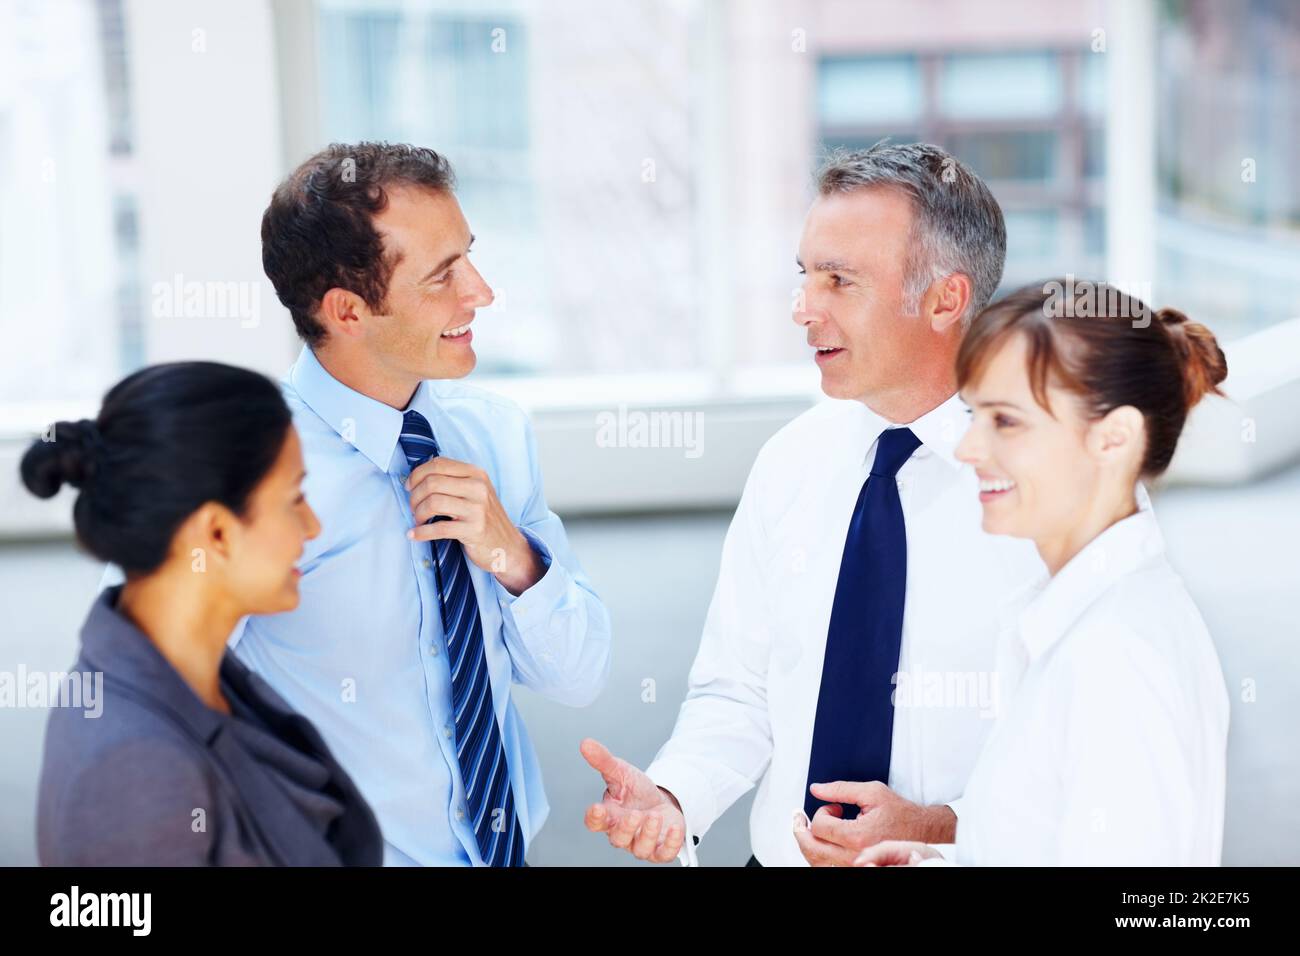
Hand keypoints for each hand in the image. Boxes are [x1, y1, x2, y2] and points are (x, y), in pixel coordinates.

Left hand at [405, 456, 543, 594]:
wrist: (507, 546)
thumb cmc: (484, 518)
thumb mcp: (475, 491)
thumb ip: (453, 480)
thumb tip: (417, 476)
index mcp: (476, 473)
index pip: (438, 464)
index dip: (417, 474)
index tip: (409, 487)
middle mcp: (478, 488)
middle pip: (432, 482)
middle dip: (414, 496)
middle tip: (413, 508)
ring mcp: (478, 509)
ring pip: (433, 502)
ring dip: (418, 513)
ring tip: (418, 520)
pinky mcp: (474, 530)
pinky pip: (439, 528)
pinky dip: (421, 532)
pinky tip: (415, 534)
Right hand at [580, 738, 685, 862]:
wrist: (661, 800)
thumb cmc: (637, 792)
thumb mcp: (622, 772)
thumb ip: (603, 761)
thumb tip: (586, 743)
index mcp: (609, 816)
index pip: (594, 823)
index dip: (594, 818)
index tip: (596, 808)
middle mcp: (623, 833)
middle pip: (617, 839)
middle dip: (626, 828)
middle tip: (635, 814)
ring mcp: (642, 843)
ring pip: (640, 849)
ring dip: (648, 834)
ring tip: (655, 816)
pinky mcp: (660, 849)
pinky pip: (664, 853)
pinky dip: (670, 843)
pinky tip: (673, 828)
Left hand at [791, 780, 954, 865]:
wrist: (922, 832)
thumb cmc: (900, 813)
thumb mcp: (872, 792)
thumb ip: (841, 789)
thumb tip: (816, 789)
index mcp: (858, 835)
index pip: (821, 827)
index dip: (822, 812)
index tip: (834, 808)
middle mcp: (855, 856)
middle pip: (812, 848)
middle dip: (801, 829)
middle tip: (800, 818)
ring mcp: (855, 866)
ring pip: (816, 861)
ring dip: (808, 843)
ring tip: (807, 829)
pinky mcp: (856, 869)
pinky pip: (827, 868)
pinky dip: (818, 856)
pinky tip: (820, 843)